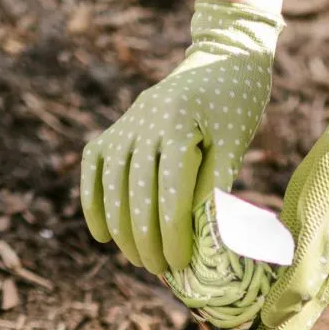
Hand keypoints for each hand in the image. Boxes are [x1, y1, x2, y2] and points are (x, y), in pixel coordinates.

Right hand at [80, 0, 282, 275]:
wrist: (221, 57)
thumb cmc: (236, 104)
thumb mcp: (234, 143)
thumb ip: (217, 186)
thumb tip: (208, 240)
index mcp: (176, 126)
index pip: (169, 194)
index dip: (173, 235)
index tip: (180, 265)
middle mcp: (142, 122)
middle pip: (136, 195)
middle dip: (146, 240)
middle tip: (160, 272)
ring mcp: (124, 124)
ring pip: (112, 186)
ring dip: (121, 229)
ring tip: (138, 261)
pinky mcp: (114, 128)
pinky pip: (93, 167)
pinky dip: (93, 202)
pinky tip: (102, 236)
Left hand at [205, 80, 328, 329]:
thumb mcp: (317, 228)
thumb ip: (300, 277)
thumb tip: (272, 320)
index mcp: (321, 287)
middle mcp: (315, 284)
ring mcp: (309, 265)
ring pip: (273, 311)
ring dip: (244, 329)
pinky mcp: (300, 244)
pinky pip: (271, 281)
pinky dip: (249, 295)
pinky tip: (231, 291)